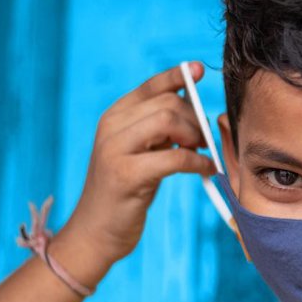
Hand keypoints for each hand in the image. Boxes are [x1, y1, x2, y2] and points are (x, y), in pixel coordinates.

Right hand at [59, 62, 216, 265]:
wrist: (95, 232)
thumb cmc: (124, 192)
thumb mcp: (138, 152)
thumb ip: (157, 128)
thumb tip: (191, 102)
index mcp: (114, 117)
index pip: (151, 86)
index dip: (178, 76)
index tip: (200, 70)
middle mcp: (110, 127)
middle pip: (167, 103)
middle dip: (195, 119)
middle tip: (204, 141)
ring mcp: (115, 150)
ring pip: (168, 122)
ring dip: (196, 138)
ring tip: (201, 153)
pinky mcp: (126, 175)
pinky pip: (175, 157)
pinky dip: (198, 162)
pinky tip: (207, 169)